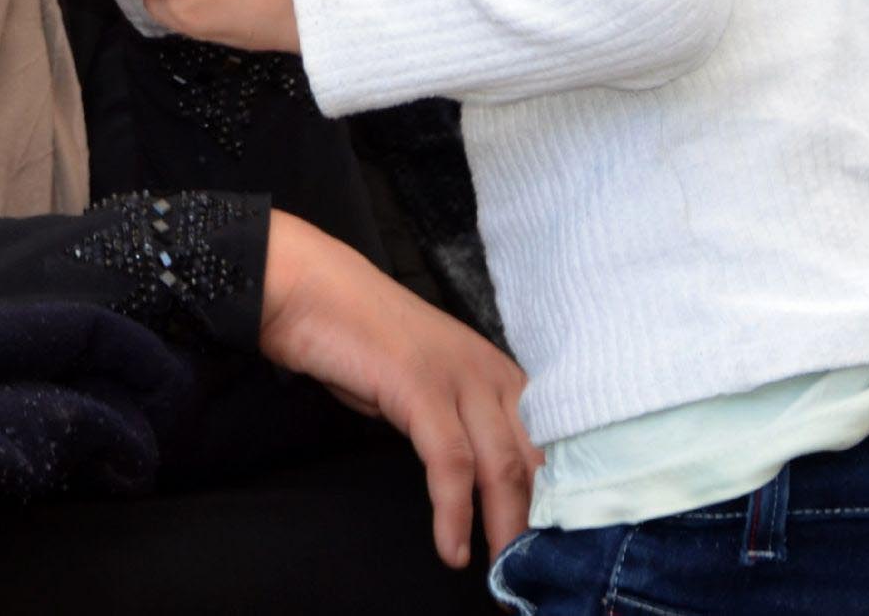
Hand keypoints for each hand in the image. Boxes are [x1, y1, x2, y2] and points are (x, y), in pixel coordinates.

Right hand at [259, 211, 538, 568]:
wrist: (313, 292)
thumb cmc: (363, 341)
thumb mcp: (426, 382)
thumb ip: (459, 421)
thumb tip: (485, 481)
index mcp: (497, 370)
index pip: (548, 440)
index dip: (556, 495)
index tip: (555, 543)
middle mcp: (490, 371)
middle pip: (535, 459)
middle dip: (539, 523)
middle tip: (534, 573)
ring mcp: (458, 376)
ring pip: (502, 465)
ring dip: (505, 529)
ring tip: (501, 576)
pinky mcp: (421, 387)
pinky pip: (451, 463)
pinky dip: (454, 513)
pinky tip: (452, 548)